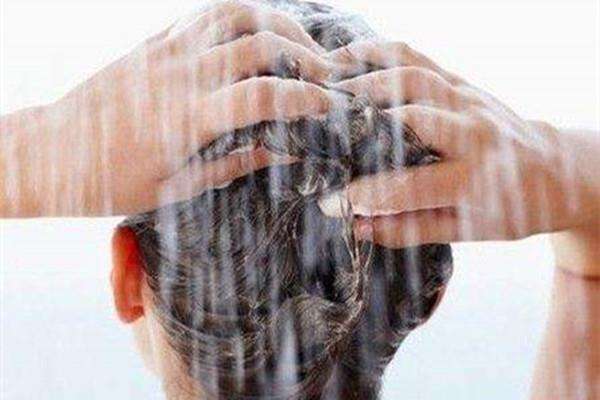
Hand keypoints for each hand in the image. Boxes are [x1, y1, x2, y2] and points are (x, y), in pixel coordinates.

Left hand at [1, 0, 334, 216]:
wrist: (52, 152)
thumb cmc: (111, 180)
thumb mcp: (177, 187)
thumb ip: (234, 163)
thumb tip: (282, 150)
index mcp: (187, 119)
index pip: (263, 94)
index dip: (305, 98)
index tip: (330, 107)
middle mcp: (181, 75)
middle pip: (260, 44)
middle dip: (306, 58)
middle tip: (327, 78)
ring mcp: (168, 51)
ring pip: (238, 16)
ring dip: (280, 27)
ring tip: (302, 50)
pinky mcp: (157, 42)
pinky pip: (209, 14)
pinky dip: (245, 17)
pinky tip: (261, 35)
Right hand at [319, 42, 599, 250]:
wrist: (556, 170)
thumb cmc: (511, 207)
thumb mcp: (467, 230)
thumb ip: (411, 229)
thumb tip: (358, 227)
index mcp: (476, 178)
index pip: (408, 187)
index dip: (363, 197)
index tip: (330, 203)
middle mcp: (473, 132)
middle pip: (408, 120)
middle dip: (358, 129)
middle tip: (317, 136)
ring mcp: (468, 100)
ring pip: (410, 78)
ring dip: (363, 81)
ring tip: (323, 88)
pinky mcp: (462, 82)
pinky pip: (418, 57)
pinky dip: (380, 54)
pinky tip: (349, 58)